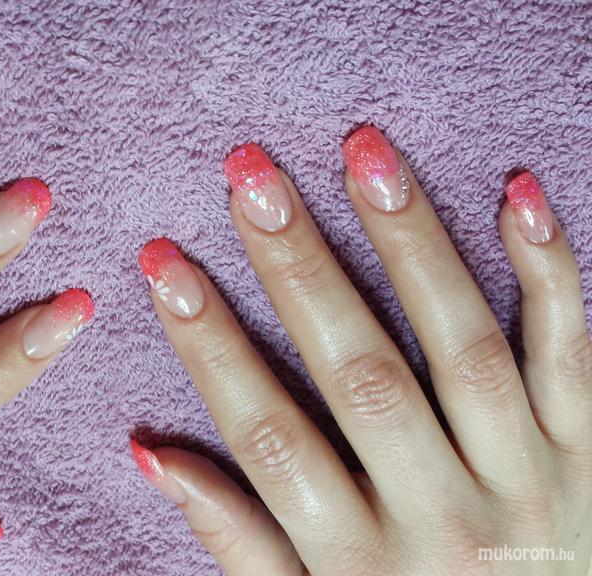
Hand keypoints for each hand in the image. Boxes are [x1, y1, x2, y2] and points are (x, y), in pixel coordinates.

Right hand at [132, 126, 590, 574]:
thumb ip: (236, 538)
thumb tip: (150, 452)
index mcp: (358, 561)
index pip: (268, 436)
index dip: (208, 347)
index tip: (164, 266)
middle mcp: (441, 516)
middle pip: (360, 376)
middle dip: (298, 269)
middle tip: (252, 179)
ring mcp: (526, 483)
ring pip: (464, 347)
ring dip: (410, 244)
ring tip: (362, 157)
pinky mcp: (591, 459)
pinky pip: (572, 357)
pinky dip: (549, 273)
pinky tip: (515, 194)